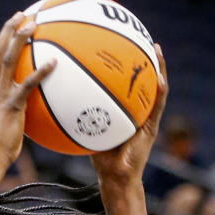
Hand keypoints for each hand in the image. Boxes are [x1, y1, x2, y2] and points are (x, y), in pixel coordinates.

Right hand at [0, 12, 56, 171]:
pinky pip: (27, 85)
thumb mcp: (5, 121)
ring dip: (20, 39)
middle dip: (8, 30)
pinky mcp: (11, 106)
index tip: (11, 25)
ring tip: (34, 24)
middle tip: (23, 14)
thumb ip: (15, 108)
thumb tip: (33, 105)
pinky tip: (54, 63)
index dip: (0, 39)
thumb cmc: (0, 146)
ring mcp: (0, 96)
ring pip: (8, 60)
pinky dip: (40, 72)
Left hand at [90, 43, 168, 186]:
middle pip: (141, 80)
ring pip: (155, 87)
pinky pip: (157, 105)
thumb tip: (54, 100)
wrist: (116, 178)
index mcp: (123, 110)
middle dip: (141, 59)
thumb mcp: (86, 131)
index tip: (115, 43)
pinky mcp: (152, 127)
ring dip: (158, 68)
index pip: (124, 83)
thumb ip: (77, 116)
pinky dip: (160, 91)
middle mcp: (137, 110)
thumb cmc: (100, 157)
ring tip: (155, 49)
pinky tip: (160, 77)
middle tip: (139, 37)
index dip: (122, 65)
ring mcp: (147, 118)